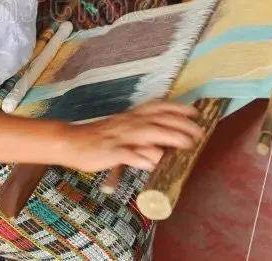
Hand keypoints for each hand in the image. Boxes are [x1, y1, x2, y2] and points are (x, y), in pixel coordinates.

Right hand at [58, 101, 203, 172]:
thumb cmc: (98, 139)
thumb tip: (163, 147)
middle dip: (181, 125)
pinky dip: (141, 158)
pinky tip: (153, 163)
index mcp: (131, 117)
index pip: (158, 107)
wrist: (71, 142)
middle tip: (199, 133)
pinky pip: (128, 154)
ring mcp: (120, 137)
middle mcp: (129, 123)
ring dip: (169, 137)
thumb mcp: (122, 131)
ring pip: (148, 134)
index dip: (177, 108)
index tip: (195, 111)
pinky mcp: (111, 152)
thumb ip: (142, 137)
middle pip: (159, 120)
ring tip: (187, 145)